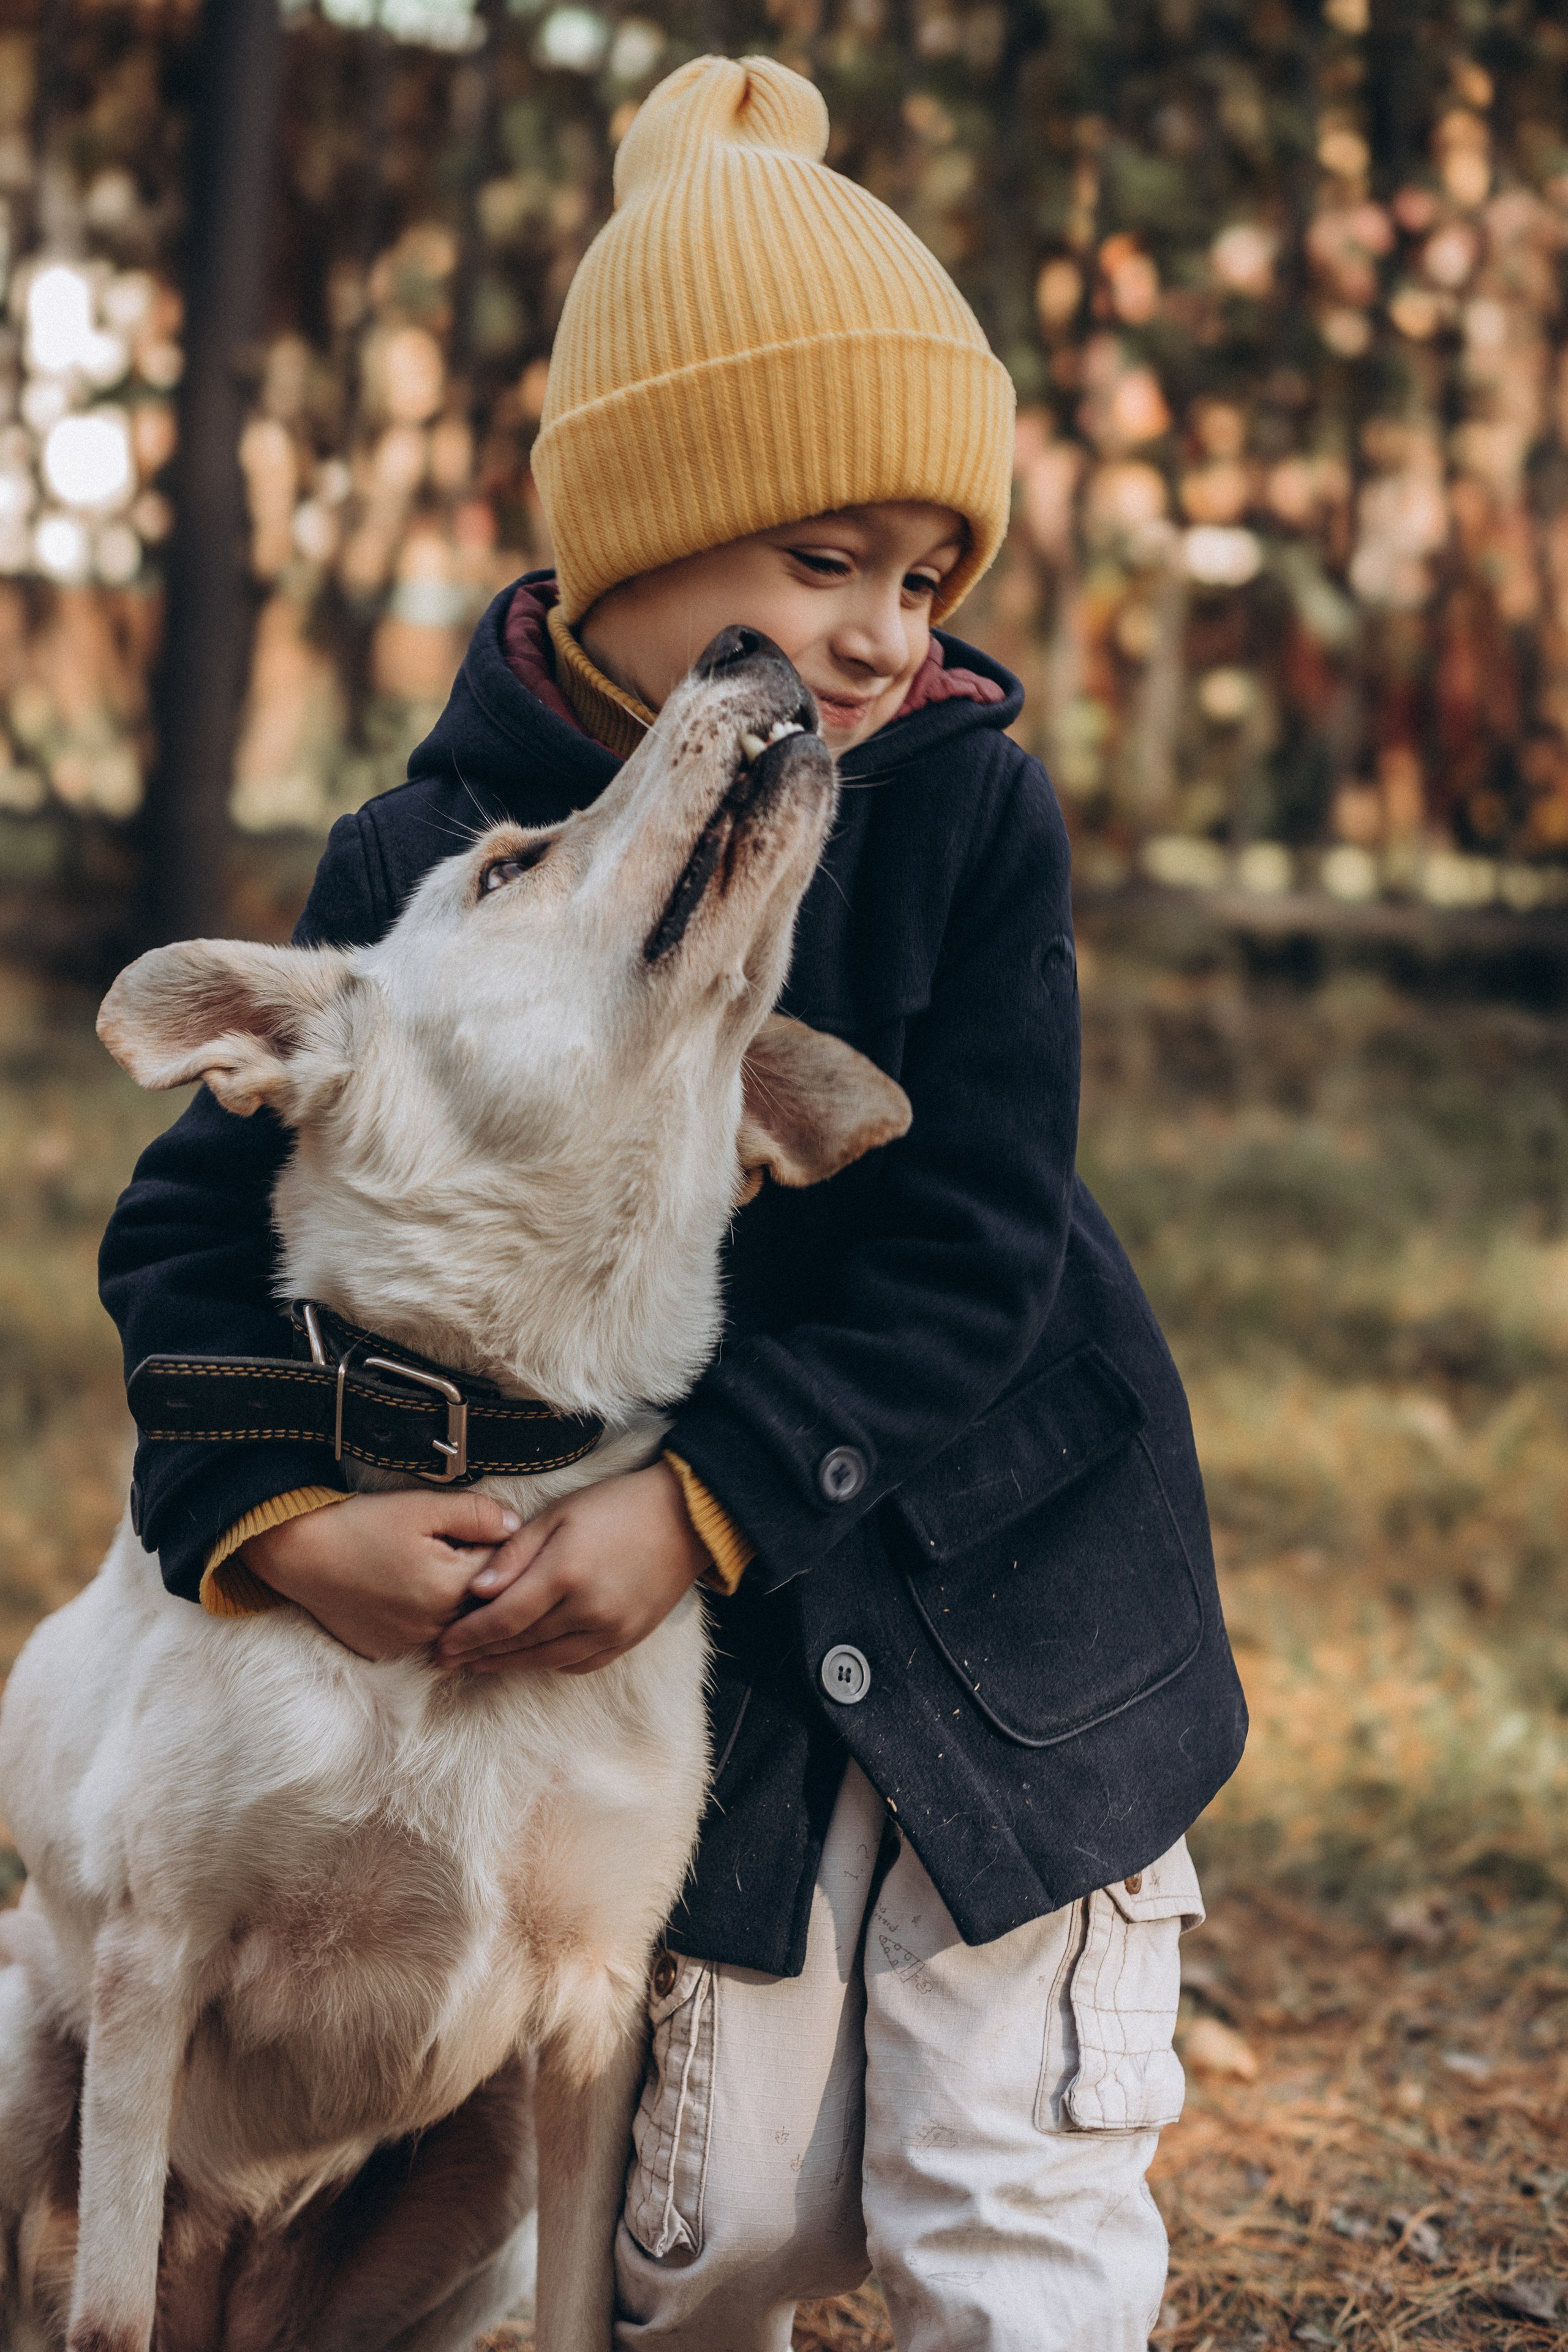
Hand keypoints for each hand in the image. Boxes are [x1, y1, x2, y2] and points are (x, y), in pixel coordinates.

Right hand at [240, 1488, 521, 1659]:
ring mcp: (411, 1644)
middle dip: (478, 1573)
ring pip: (456, 1620)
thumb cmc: (360, 1525)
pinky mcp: (389, 1651)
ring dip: (454, 1597)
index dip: (494, 1544)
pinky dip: (426, 1615)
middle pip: (483, 1601)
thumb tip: (516, 1527)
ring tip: (425, 1566)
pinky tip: (404, 1590)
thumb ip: (477, 1515)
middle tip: (450, 1546)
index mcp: (451, 1587)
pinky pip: (425, 1635)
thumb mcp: (423, 1507)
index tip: (476, 1528)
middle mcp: (437, 1626)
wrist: (299, 1554)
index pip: (503, 1570)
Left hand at [435, 1463, 707, 1677]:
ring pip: (546, 1659)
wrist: (685, 1519)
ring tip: (478, 1664)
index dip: (468, 1635)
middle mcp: (588, 1610)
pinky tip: (528, 1660)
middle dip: (478, 1653)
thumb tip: (477, 1590)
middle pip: (520, 1643)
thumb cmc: (617, 1506)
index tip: (442, 1644)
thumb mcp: (558, 1514)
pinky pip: (579, 1663)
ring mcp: (611, 1629)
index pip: (503, 1618)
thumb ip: (515, 1553)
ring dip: (508, 1664)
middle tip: (446, 1660)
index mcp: (565, 1573)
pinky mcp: (627, 1639)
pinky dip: (548, 1664)